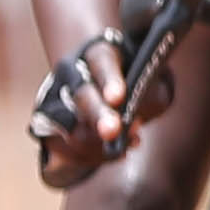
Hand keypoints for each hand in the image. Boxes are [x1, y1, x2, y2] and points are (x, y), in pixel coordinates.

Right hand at [29, 30, 172, 189]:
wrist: (112, 77)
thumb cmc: (138, 73)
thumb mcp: (151, 73)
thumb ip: (149, 92)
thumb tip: (134, 121)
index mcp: (99, 54)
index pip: (102, 63)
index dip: (110, 81)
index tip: (118, 98)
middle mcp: (74, 75)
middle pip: (83, 97)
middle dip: (98, 117)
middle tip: (113, 132)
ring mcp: (62, 100)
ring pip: (73, 127)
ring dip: (99, 144)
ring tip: (130, 144)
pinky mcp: (58, 126)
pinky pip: (70, 148)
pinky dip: (95, 155)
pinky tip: (119, 153)